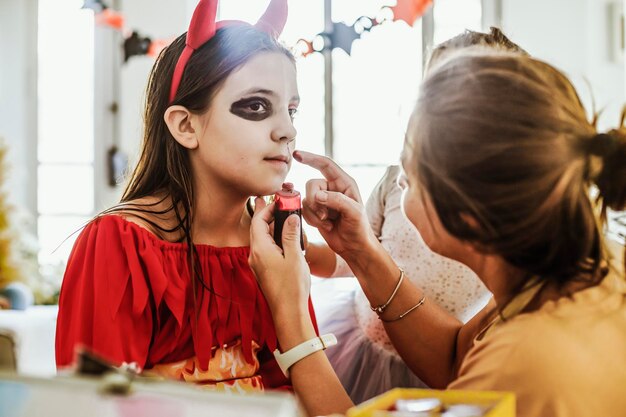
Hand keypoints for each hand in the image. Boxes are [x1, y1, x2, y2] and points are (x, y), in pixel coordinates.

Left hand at [248, 197, 310, 317]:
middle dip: (265, 214)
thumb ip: (291, 235)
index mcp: (260, 250)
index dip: (267, 208)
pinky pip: (265, 248)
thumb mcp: (295, 257)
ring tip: (279, 215)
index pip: (258, 221)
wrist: (288, 313)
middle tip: (271, 201)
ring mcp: (258, 264)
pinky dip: (272, 238)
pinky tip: (282, 236)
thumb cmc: (292, 287)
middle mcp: (255, 256)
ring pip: (261, 239)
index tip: (277, 199)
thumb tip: (291, 217)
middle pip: (257, 228)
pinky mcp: (264, 270)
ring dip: (269, 226)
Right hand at [294, 150, 377, 262]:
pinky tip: (326, 226)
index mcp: (344, 183)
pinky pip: (305, 211)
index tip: (297, 155)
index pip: (325, 165)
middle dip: (315, 201)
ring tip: (329, 223)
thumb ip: (337, 200)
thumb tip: (317, 195)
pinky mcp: (316, 212)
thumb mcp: (354, 213)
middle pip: (311, 185)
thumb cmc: (360, 229)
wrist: (355, 247)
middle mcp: (332, 189)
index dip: (311, 158)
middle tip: (326, 215)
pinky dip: (313, 220)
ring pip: (306, 199)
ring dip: (315, 214)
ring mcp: (323, 201)